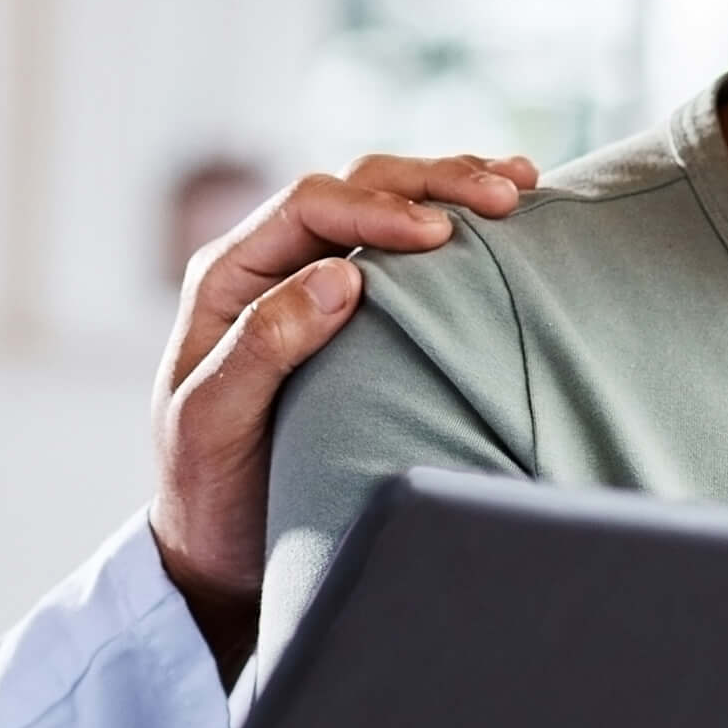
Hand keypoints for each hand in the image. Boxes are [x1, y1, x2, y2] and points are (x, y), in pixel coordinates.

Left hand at [149, 153, 534, 672]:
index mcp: (228, 275)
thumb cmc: (207, 490)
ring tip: (520, 185)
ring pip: (385, 203)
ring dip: (450, 188)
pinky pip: (402, 250)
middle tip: (505, 196)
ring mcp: (310, 281)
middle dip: (431, 183)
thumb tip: (341, 275)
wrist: (215, 545)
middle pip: (355, 187)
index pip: (308, 207)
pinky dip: (452, 224)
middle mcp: (269, 264)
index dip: (376, 209)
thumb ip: (264, 345)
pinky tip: (504, 223)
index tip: (439, 234)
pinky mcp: (350, 310)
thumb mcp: (215, 421)